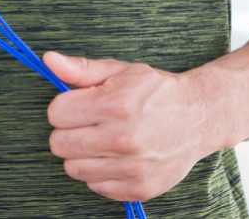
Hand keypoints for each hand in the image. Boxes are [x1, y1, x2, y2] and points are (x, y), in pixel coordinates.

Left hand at [44, 51, 212, 202]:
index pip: (56, 113)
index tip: (79, 104)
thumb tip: (49, 60)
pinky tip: (117, 156)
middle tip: (90, 123)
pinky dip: (101, 172)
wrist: (199, 116)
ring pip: (73, 168)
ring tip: (104, 139)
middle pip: (59, 144)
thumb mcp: (120, 71)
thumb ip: (82, 69)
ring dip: (83, 154)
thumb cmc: (156, 91)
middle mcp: (123, 139)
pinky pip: (94, 186)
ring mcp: (131, 167)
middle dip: (69, 130)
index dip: (65, 106)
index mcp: (116, 105)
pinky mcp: (138, 189)